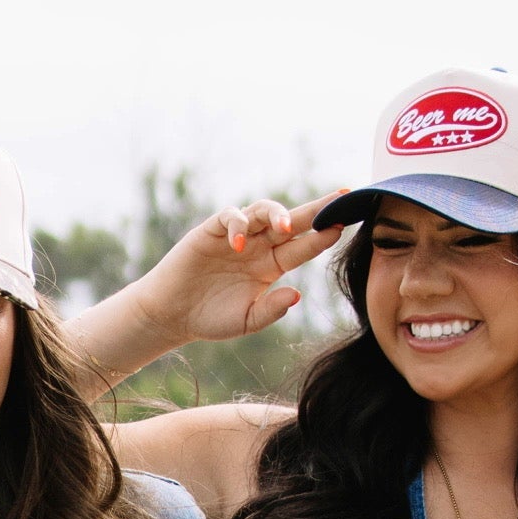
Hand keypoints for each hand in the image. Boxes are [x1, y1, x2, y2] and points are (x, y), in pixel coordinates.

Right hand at [137, 200, 336, 347]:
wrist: (173, 314)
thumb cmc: (211, 318)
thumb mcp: (247, 320)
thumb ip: (272, 310)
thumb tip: (296, 294)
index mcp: (273, 266)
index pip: (303, 246)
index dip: (323, 235)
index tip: (344, 226)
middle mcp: (259, 246)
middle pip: (292, 221)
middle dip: (316, 209)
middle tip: (340, 197)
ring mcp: (237, 236)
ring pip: (263, 211)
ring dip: (277, 214)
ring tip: (284, 227)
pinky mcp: (211, 230)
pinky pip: (229, 217)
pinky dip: (237, 225)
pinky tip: (239, 243)